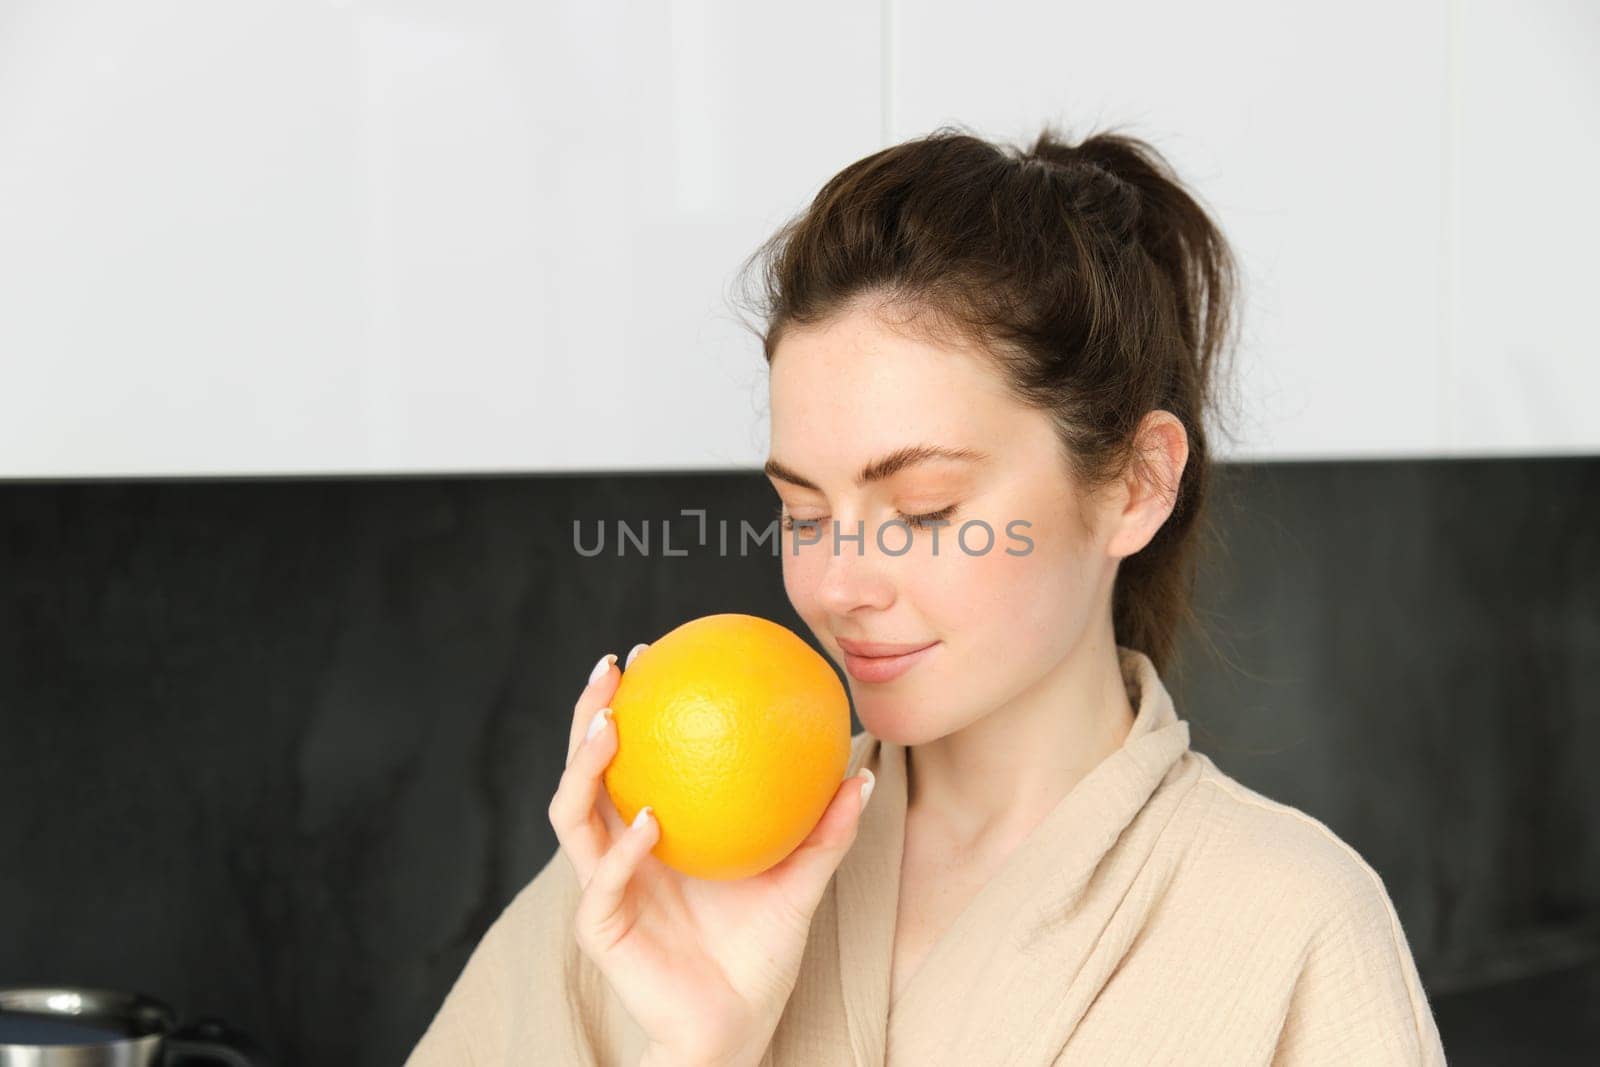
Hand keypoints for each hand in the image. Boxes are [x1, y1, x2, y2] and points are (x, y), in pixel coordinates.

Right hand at [548, 645, 873, 1066]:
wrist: (736, 1027)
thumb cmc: (760, 954)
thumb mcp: (799, 883)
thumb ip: (825, 831)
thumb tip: (862, 771)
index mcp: (653, 832)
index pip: (629, 757)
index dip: (626, 705)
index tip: (646, 654)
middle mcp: (619, 852)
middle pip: (584, 772)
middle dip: (587, 716)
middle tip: (610, 670)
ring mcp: (605, 887)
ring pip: (572, 817)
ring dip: (584, 768)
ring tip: (611, 726)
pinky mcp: (602, 930)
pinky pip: (604, 883)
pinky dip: (625, 850)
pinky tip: (650, 819)